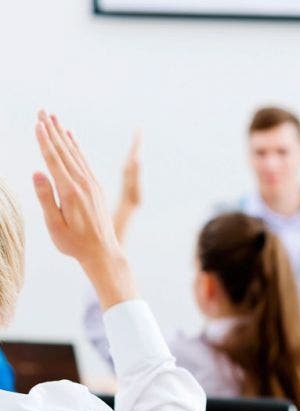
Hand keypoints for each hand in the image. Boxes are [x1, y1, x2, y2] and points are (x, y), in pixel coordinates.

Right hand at [33, 111, 136, 307]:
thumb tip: (37, 172)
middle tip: (42, 110)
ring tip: (53, 118)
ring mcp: (91, 184)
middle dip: (51, 130)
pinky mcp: (96, 187)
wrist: (103, 252)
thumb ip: (46, 197)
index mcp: (70, 191)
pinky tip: (71, 137)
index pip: (54, 160)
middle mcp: (83, 183)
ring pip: (75, 153)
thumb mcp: (55, 225)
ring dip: (63, 134)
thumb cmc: (74, 243)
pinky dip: (76, 147)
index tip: (37, 123)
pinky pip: (84, 161)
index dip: (44, 141)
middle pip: (64, 151)